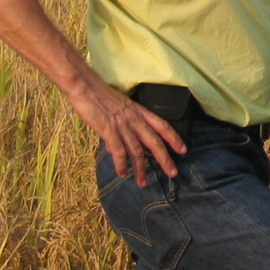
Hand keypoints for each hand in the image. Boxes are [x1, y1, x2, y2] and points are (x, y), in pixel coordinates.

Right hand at [71, 78, 185, 186]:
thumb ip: (120, 129)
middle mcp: (135, 119)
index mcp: (140, 112)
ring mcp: (122, 125)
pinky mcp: (108, 130)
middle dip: (165, 159)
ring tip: (143, 182)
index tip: (183, 150)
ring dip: (141, 169)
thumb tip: (115, 150)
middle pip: (155, 142)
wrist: (86, 87)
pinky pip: (119, 151)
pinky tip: (122, 174)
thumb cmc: (100, 97)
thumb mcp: (118, 110)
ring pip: (137, 151)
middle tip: (173, 173)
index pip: (163, 126)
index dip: (174, 138)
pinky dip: (121, 164)